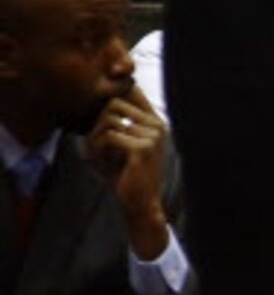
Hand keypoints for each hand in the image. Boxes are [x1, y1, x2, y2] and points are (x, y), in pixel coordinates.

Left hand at [82, 87, 169, 236]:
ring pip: (108, 120)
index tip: (99, 125)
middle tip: (95, 144)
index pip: (129, 92)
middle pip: (113, 104)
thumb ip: (114, 122)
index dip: (108, 103)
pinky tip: (101, 161)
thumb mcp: (120, 144)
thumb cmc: (126, 174)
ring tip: (98, 154)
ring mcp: (153, 135)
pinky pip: (108, 136)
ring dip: (96, 138)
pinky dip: (98, 148)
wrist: (140, 203)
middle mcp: (158, 125)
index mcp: (155, 122)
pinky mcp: (142, 148)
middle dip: (97, 123)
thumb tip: (103, 101)